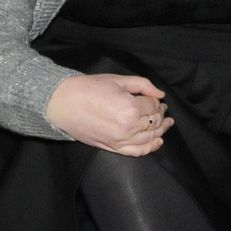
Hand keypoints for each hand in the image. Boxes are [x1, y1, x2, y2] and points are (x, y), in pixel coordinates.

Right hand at [45, 73, 172, 156]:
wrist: (63, 103)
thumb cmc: (88, 88)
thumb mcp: (118, 79)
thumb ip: (143, 85)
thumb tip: (160, 94)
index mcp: (130, 107)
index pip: (153, 106)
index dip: (158, 102)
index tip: (157, 100)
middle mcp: (128, 126)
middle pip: (154, 122)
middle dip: (161, 115)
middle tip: (163, 110)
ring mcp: (121, 139)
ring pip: (149, 137)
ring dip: (161, 131)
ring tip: (167, 124)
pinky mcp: (113, 147)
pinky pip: (137, 151)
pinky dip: (150, 148)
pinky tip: (157, 142)